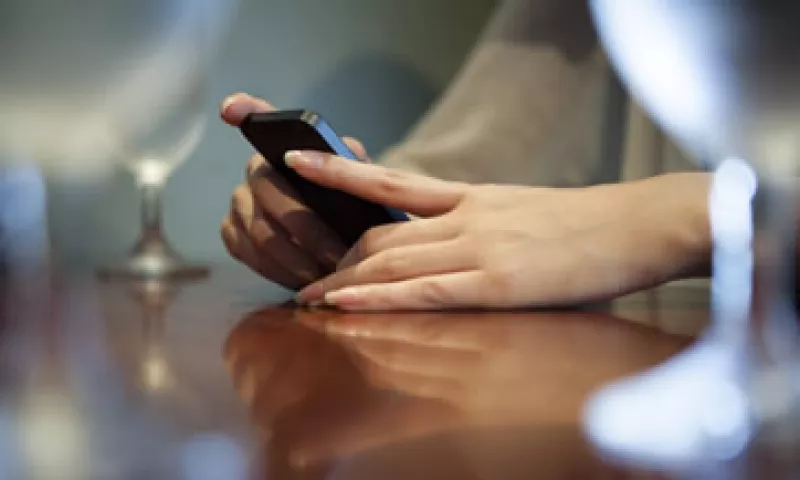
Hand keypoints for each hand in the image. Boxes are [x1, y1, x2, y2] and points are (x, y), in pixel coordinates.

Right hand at [219, 92, 370, 289]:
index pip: (259, 118)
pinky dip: (282, 272)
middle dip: (310, 232)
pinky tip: (307, 281)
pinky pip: (253, 257)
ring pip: (262, 235)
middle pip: (272, 199)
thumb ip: (356, 166)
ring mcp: (238, 203)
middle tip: (340, 256)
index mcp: (286, 147)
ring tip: (331, 275)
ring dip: (299, 259)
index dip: (244, 109)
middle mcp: (254, 170)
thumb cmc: (354, 203)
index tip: (232, 108)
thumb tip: (348, 155)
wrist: (346, 234)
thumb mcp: (364, 180)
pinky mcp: (232, 235)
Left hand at [283, 151, 710, 309]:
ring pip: (394, 261)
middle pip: (382, 234)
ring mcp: (479, 248)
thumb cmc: (587, 222)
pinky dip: (379, 297)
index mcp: (473, 197)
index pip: (391, 185)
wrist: (639, 224)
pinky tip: (347, 303)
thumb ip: (479, 218)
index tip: (302, 168)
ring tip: (310, 298)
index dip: (341, 176)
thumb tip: (445, 237)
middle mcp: (466, 217)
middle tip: (304, 277)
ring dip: (346, 281)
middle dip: (338, 257)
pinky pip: (425, 291)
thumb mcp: (522, 207)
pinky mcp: (498, 283)